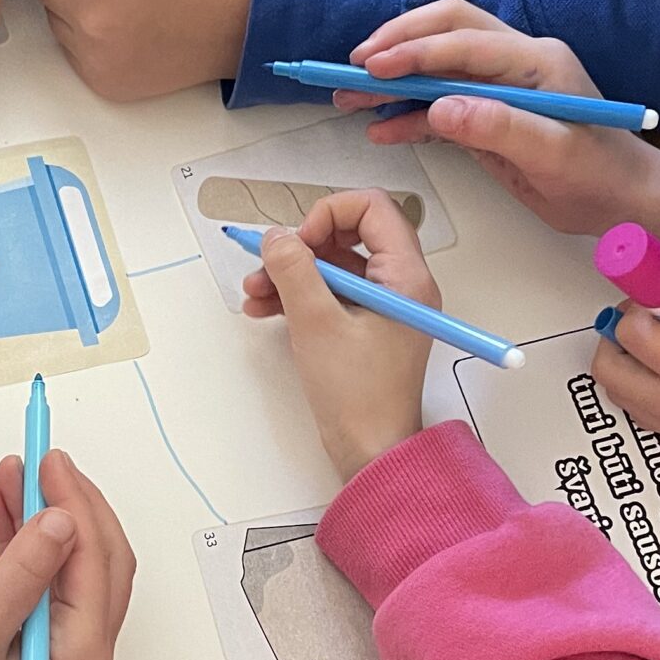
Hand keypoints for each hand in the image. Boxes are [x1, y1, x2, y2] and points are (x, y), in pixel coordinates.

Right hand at [0, 450, 135, 659]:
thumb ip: (23, 570)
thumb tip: (63, 519)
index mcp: (83, 652)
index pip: (95, 558)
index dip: (75, 501)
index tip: (47, 459)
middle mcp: (86, 650)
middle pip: (96, 556)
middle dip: (68, 501)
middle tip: (37, 459)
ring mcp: (64, 645)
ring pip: (69, 562)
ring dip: (44, 515)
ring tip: (10, 475)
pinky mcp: (38, 639)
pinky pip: (44, 578)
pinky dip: (24, 541)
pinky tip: (0, 510)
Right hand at [240, 190, 437, 480]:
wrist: (371, 451)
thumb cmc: (357, 395)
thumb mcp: (316, 323)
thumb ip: (294, 270)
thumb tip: (276, 237)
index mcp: (405, 275)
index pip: (371, 208)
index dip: (328, 215)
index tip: (298, 243)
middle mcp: (401, 284)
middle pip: (348, 235)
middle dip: (301, 247)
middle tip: (268, 266)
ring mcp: (384, 306)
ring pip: (334, 266)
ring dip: (292, 273)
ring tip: (254, 293)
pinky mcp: (367, 326)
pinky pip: (332, 294)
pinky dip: (299, 295)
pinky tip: (265, 309)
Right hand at [342, 2, 659, 247]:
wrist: (626, 201)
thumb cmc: (601, 176)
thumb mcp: (554, 154)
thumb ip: (499, 127)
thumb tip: (440, 106)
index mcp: (536, 60)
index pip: (464, 40)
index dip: (415, 50)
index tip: (372, 66)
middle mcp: (516, 62)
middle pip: (445, 30)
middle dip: (396, 45)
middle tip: (352, 66)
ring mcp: (501, 87)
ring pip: (436, 66)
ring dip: (393, 78)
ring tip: (346, 95)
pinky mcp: (490, 115)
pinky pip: (441, 105)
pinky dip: (409, 114)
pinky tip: (380, 130)